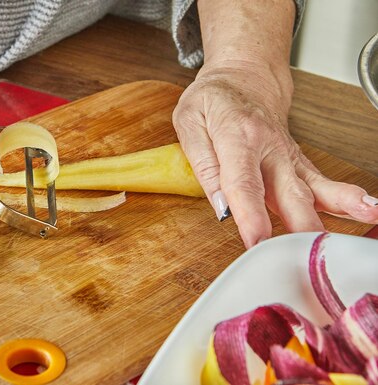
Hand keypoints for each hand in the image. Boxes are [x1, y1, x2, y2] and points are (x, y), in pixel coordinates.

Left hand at [173, 60, 377, 247]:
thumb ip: (202, 162)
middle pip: (288, 190)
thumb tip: (220, 205)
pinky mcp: (299, 166)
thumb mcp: (190, 121)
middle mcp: (270, 149)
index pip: (244, 181)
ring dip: (339, 208)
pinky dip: (346, 200)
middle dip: (298, 223)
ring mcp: (289, 158)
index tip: (255, 240)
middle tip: (303, 251)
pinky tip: (368, 212)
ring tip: (363, 220)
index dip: (250, 213)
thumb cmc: (214, 99)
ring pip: (315, 188)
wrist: (245, 78)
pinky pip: (324, 185)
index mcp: (238, 136)